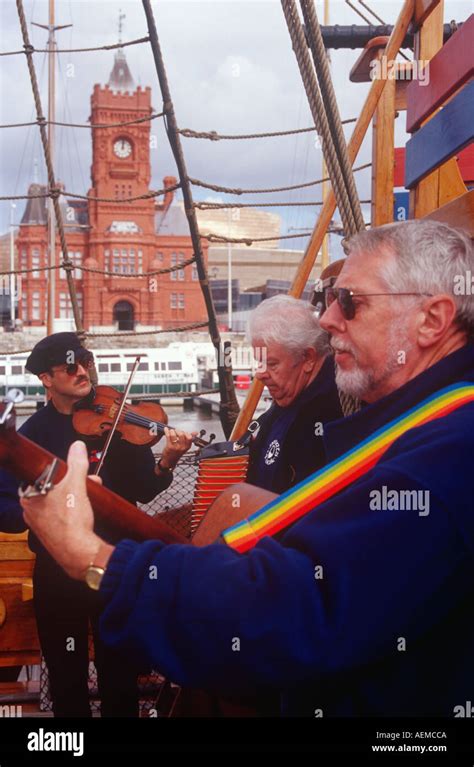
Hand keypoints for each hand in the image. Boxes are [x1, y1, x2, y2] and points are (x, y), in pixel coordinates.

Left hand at [20, 441, 105, 579]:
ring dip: (74, 496)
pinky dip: (73, 512)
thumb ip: (77, 464)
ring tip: (90, 496)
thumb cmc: (71, 522)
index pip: (39, 476)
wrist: (78, 553)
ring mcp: (40, 526)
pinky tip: (85, 512)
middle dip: (72, 483)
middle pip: (52, 489)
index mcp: (29, 499)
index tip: (69, 471)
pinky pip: (61, 517)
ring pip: (57, 503)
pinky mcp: (52, 535)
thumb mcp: (76, 485)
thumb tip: (77, 447)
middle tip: (86, 481)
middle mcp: (30, 514)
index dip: (58, 472)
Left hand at [158, 427, 196, 470]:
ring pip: (174, 435)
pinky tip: (166, 429)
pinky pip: (168, 436)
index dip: (186, 433)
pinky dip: (166, 431)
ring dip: (172, 431)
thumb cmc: (177, 453)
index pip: (189, 437)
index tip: (183, 432)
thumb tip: (196, 432)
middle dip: (178, 431)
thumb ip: (190, 439)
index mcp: (187, 446)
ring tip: (171, 431)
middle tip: (176, 431)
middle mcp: (182, 447)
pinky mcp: (169, 447)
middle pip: (181, 435)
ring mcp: (175, 447)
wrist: (170, 461)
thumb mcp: (185, 447)